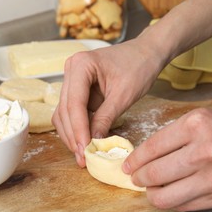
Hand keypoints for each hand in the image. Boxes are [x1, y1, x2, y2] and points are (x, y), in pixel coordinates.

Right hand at [52, 38, 165, 166]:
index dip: (78, 129)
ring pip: (64, 113)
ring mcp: (73, 80)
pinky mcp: (79, 90)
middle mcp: (71, 71)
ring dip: (72, 134)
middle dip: (73, 135)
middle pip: (65, 110)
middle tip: (83, 157)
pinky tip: (86, 142)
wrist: (147, 53)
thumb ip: (106, 117)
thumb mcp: (124, 94)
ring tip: (84, 154)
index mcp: (81, 65)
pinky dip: (78, 128)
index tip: (84, 149)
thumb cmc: (139, 67)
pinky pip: (73, 112)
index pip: (74, 103)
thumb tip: (93, 143)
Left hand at [123, 108, 211, 210]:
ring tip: (151, 188)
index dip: (134, 159)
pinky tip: (171, 194)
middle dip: (137, 178)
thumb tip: (150, 152)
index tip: (128, 164)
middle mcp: (202, 151)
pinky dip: (171, 202)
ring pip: (164, 196)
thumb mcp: (208, 118)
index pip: (151, 147)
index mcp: (196, 125)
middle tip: (135, 177)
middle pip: (153, 173)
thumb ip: (178, 134)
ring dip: (151, 193)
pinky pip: (184, 206)